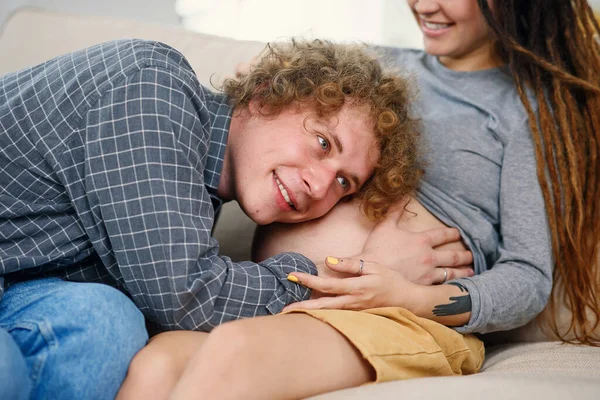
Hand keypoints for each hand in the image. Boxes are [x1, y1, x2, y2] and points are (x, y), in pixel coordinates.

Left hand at [284, 257, 422, 311]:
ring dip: (309, 313)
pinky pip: (335, 316)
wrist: (408, 301)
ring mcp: (354, 312)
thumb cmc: (391, 280)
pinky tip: (309, 314)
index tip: (293, 275)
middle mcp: (352, 302)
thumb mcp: (373, 267)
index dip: (308, 281)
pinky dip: (320, 315)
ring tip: (290, 312)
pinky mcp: (356, 317)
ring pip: (327, 313)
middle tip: (283, 308)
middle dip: (302, 306)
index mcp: (356, 288)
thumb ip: (351, 265)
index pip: (327, 285)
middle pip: (322, 306)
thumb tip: (329, 260)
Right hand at [359, 209, 473, 284]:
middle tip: (472, 255)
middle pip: (452, 255)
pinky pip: (442, 286)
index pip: (442, 235)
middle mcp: (429, 257)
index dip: (452, 233)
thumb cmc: (377, 249)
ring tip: (471, 272)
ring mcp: (428, 274)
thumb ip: (394, 211)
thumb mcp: (385, 226)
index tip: (458, 233)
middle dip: (464, 255)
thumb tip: (402, 196)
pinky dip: (452, 285)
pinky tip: (457, 287)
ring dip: (463, 271)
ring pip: (451, 272)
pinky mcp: (424, 287)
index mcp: (421, 241)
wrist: (372, 274)